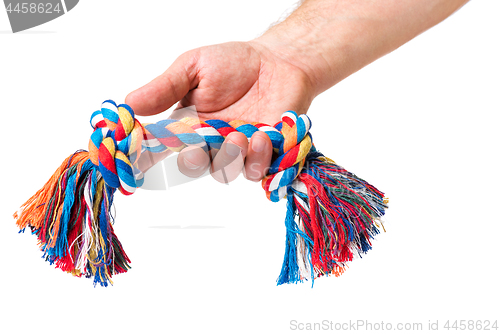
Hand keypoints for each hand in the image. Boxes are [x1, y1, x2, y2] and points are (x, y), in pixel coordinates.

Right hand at [125, 40, 315, 182]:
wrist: (279, 61)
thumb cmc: (234, 62)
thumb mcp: (193, 66)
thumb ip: (165, 88)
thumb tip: (128, 103)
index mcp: (186, 123)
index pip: (159, 146)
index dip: (145, 157)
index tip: (137, 161)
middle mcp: (209, 140)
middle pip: (192, 166)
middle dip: (194, 160)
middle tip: (202, 144)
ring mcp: (236, 149)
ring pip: (224, 171)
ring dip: (230, 157)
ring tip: (241, 134)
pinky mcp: (263, 153)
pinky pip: (255, 170)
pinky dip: (257, 159)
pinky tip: (263, 137)